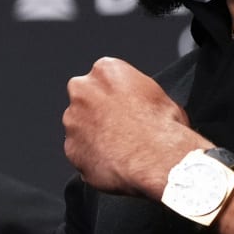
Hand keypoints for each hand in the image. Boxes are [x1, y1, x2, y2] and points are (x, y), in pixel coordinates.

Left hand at [63, 57, 200, 196]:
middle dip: (97, 112)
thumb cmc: (163, 127)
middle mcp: (82, 91)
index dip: (116, 95)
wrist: (155, 159)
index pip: (104, 77)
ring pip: (79, 127)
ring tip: (119, 150)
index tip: (125, 107)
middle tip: (119, 128)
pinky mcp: (70, 148)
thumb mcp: (160, 96)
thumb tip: (140, 105)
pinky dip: (91, 158)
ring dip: (93, 136)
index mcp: (106, 69)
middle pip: (85, 99)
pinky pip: (79, 153)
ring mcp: (72, 121)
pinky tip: (113, 164)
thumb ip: (137, 94)